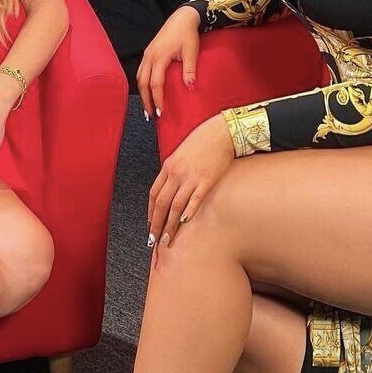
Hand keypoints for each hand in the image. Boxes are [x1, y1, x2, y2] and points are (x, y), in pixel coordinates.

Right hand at [137, 5, 201, 118]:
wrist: (182, 17)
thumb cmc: (188, 33)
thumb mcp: (191, 51)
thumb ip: (189, 69)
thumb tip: (190, 87)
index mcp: (159, 57)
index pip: (155, 83)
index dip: (157, 99)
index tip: (161, 111)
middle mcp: (149, 56)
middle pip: (142, 83)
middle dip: (146, 100)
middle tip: (151, 115)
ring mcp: (147, 54)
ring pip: (139, 77)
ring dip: (143, 93)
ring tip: (148, 106)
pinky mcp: (148, 52)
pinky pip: (141, 71)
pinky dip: (143, 83)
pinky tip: (147, 90)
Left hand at [147, 113, 233, 254]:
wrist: (221, 133)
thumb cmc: (202, 142)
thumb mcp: (181, 154)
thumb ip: (174, 171)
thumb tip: (169, 188)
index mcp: (168, 167)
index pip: (154, 194)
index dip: (150, 212)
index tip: (151, 225)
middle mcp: (176, 173)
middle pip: (161, 203)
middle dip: (157, 224)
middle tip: (154, 240)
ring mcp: (191, 178)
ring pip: (175, 206)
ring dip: (170, 225)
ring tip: (168, 240)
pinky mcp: (206, 181)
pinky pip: (194, 201)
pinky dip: (188, 213)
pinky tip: (184, 224)